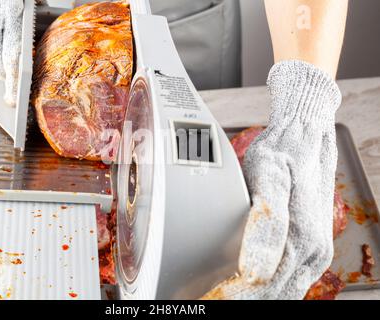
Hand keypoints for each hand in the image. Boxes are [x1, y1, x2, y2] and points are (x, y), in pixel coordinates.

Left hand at [203, 61, 341, 299]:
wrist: (306, 138)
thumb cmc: (282, 153)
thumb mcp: (269, 174)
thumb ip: (268, 221)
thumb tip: (257, 267)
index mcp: (300, 239)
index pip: (262, 288)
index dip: (234, 297)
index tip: (209, 299)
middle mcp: (312, 251)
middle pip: (271, 295)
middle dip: (241, 299)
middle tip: (208, 298)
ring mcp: (314, 252)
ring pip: (282, 293)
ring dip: (253, 298)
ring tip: (221, 295)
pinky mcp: (311, 248)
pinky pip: (290, 282)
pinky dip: (268, 291)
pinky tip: (247, 288)